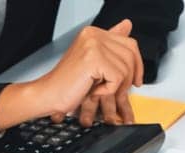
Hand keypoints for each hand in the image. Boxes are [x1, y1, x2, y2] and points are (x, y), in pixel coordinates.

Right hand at [0, 21, 142, 129]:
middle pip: (131, 54)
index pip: (129, 43)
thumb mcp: (93, 63)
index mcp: (93, 33)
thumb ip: (110, 45)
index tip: (135, 80)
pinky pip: (117, 77)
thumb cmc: (67, 84)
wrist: (48, 95)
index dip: (137, 64)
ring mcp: (93, 45)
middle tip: (118, 90)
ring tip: (100, 89)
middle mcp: (93, 35)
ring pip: (126, 67)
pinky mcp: (93, 59)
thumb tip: (127, 25)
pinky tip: (95, 91)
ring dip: (117, 86)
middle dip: (129, 77)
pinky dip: (109, 90)